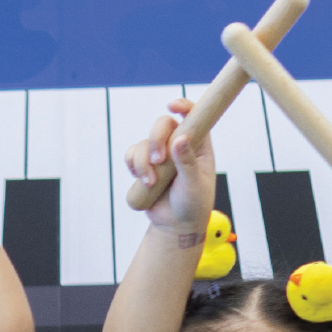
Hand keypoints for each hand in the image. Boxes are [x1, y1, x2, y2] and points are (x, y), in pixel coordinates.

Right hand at [126, 100, 214, 237]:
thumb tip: (181, 139)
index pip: (194, 117)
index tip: (172, 106)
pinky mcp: (145, 165)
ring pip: (144, 142)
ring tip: (151, 183)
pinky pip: (132, 154)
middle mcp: (179, 145)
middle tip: (158, 161)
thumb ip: (187, 163)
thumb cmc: (193, 205)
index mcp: (199, 145)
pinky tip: (142, 181)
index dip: (184, 106)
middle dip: (155, 139)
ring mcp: (161, 154)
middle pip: (163, 124)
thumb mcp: (194, 185)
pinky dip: (133, 166)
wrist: (175, 226)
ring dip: (143, 162)